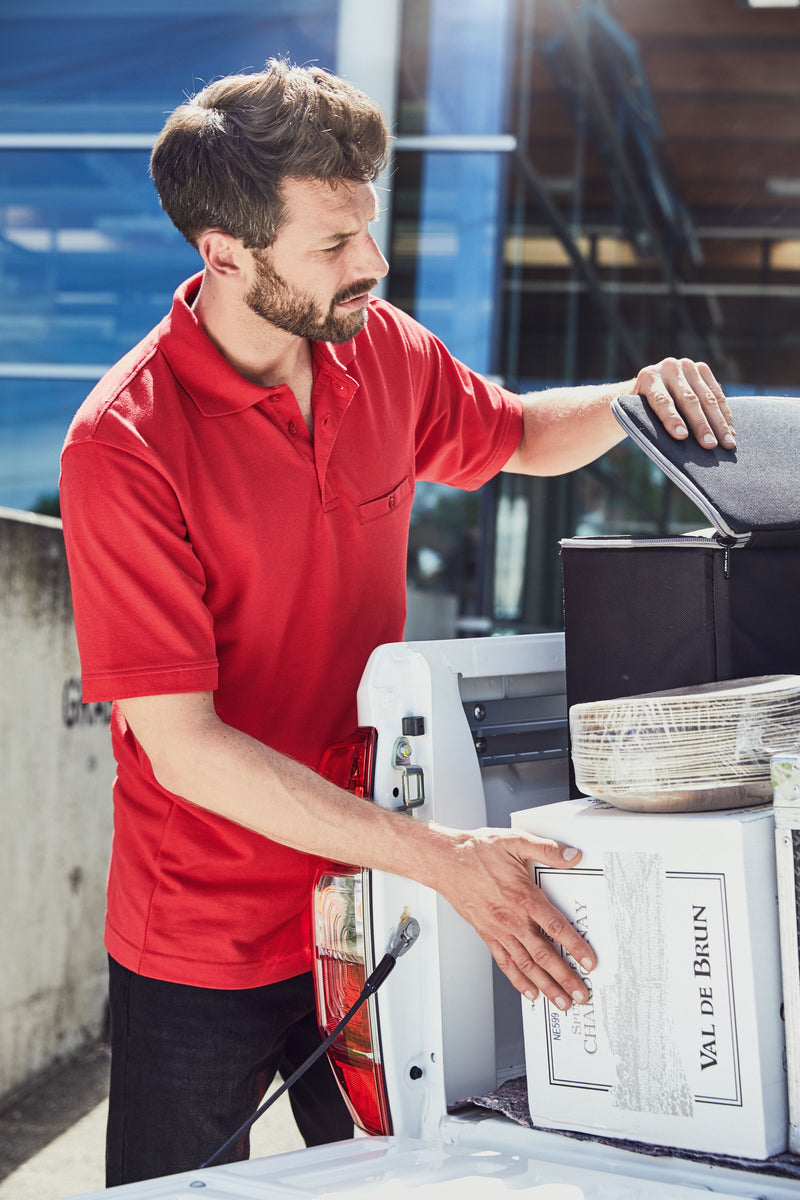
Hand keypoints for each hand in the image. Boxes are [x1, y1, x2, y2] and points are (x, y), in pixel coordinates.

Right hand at [435, 826, 594, 1008]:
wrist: (445, 861)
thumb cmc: (477, 851)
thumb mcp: (515, 841)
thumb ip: (546, 849)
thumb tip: (572, 856)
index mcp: (523, 897)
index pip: (556, 928)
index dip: (575, 947)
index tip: (589, 962)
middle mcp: (512, 919)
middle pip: (544, 954)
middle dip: (565, 977)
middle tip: (581, 994)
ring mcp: (499, 930)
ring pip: (526, 964)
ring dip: (546, 985)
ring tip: (561, 1001)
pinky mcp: (487, 934)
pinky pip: (505, 962)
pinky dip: (518, 980)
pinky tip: (530, 991)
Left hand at [634, 357, 735, 449]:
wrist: (650, 386)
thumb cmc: (642, 409)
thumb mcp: (640, 414)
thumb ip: (651, 424)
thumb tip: (676, 443)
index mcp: (648, 378)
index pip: (662, 400)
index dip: (672, 418)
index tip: (682, 436)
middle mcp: (669, 368)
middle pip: (688, 399)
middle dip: (701, 424)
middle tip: (709, 445)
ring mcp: (687, 366)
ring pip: (707, 397)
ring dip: (719, 422)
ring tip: (727, 442)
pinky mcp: (702, 369)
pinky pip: (717, 393)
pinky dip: (725, 414)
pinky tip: (730, 430)